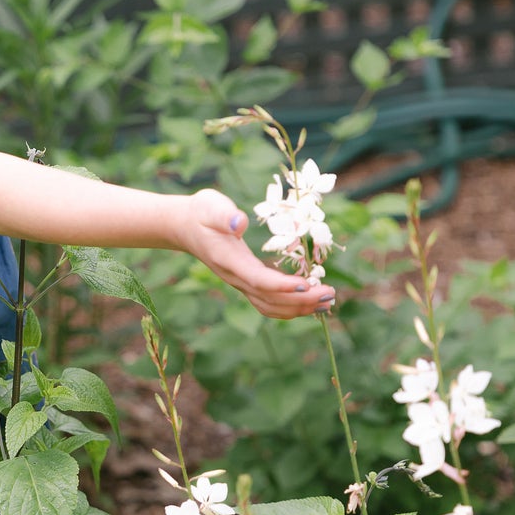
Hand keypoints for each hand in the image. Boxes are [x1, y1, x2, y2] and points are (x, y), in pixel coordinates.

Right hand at [176, 188, 335, 319]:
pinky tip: (309, 301)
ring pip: (269, 306)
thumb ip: (224, 215)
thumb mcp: (210, 206)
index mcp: (228, 260)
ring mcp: (240, 283)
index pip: (257, 279)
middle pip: (269, 299)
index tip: (307, 284)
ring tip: (327, 302)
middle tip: (330, 294)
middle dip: (301, 300)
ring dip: (299, 308)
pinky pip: (268, 303)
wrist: (184, 227)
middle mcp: (234, 277)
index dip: (282, 286)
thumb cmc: (201, 212)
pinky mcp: (246, 283)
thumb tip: (240, 223)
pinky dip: (290, 307)